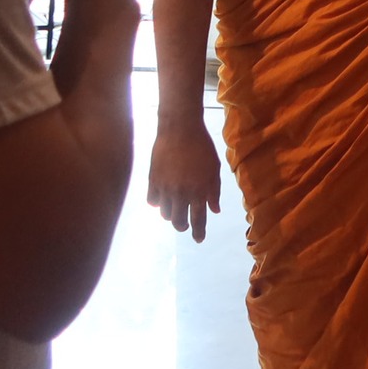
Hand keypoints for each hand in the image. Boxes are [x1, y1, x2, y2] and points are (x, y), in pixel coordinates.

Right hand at [147, 116, 221, 242]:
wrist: (180, 129)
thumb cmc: (202, 147)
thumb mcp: (215, 168)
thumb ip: (214, 191)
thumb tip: (215, 210)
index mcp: (199, 191)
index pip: (199, 219)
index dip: (198, 232)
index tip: (198, 239)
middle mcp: (181, 194)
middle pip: (179, 221)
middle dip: (183, 226)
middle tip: (185, 224)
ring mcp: (165, 188)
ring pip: (165, 214)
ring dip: (171, 215)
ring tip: (175, 209)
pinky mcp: (152, 181)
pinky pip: (153, 202)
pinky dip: (158, 203)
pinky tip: (162, 198)